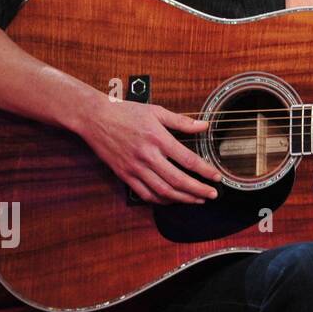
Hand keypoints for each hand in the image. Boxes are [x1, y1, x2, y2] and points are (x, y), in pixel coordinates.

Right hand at [78, 97, 220, 204]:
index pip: (187, 160)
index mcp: (158, 138)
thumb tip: (204, 126)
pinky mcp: (124, 175)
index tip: (217, 177)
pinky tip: (172, 200)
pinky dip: (161, 200)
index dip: (205, 171)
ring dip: (183, 199)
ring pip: (163, 191)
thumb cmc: (126, 112)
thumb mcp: (156, 111)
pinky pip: (145, 193)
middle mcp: (147, 156)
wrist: (95, 118)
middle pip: (178, 180)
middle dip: (198, 190)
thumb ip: (181, 121)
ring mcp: (134, 168)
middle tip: (213, 195)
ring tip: (197, 200)